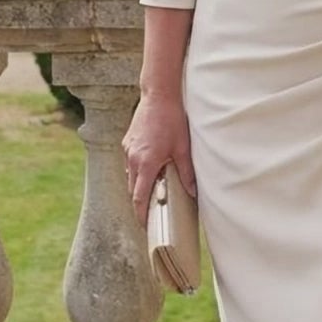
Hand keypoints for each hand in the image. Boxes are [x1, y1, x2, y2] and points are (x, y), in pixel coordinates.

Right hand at [122, 90, 197, 226]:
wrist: (158, 94)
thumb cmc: (172, 119)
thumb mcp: (183, 147)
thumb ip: (187, 172)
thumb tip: (193, 192)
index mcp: (145, 163)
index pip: (139, 198)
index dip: (141, 215)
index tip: (146, 227)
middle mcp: (132, 158)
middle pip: (133, 190)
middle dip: (140, 204)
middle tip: (150, 216)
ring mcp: (127, 149)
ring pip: (130, 177)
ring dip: (138, 187)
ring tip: (152, 193)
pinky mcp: (127, 142)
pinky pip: (130, 164)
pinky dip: (137, 172)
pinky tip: (149, 170)